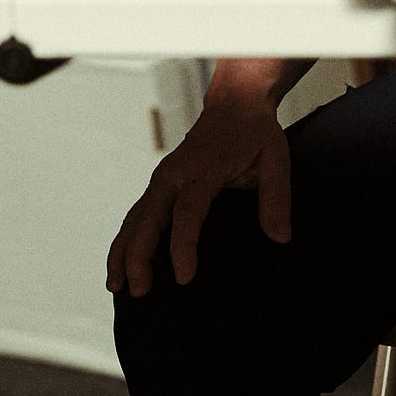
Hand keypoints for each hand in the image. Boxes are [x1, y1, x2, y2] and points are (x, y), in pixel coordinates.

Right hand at [107, 93, 290, 298]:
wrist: (234, 104)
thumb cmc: (255, 134)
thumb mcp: (275, 160)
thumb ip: (276, 199)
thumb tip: (280, 237)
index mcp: (203, 169)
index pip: (187, 212)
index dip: (183, 246)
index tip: (184, 277)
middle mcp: (174, 173)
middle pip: (148, 218)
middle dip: (139, 256)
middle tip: (140, 292)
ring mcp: (162, 178)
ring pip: (135, 218)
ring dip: (122, 251)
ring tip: (115, 286)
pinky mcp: (159, 184)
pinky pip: (137, 214)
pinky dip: (125, 240)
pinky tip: (120, 265)